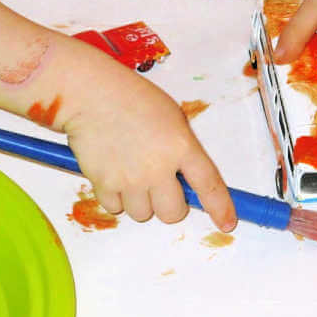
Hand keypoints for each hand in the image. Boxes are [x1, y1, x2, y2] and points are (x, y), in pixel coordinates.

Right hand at [63, 71, 236, 230]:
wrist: (90, 93)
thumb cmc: (131, 98)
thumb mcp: (171, 117)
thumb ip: (182, 149)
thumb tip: (184, 180)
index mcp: (182, 146)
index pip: (209, 185)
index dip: (220, 208)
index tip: (227, 223)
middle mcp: (159, 167)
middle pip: (173, 213)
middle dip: (168, 205)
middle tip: (158, 186)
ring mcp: (131, 178)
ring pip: (142, 214)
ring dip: (139, 201)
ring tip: (130, 173)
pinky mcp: (105, 184)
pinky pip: (115, 208)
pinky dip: (115, 197)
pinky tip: (112, 172)